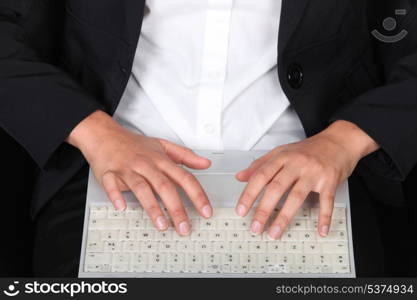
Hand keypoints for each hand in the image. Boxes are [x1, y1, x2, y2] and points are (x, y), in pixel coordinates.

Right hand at [67, 111, 211, 234]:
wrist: (105, 135)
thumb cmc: (135, 145)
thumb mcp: (164, 146)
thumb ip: (186, 156)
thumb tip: (206, 163)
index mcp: (161, 160)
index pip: (184, 177)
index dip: (197, 195)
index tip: (206, 211)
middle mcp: (146, 165)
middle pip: (165, 186)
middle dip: (177, 208)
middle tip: (184, 228)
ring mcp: (127, 169)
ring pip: (141, 188)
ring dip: (152, 207)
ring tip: (161, 225)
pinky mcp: (109, 174)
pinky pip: (112, 185)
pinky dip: (116, 195)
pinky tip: (122, 207)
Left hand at [235, 120, 378, 238]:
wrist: (339, 141)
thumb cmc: (309, 149)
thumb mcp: (282, 152)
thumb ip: (260, 164)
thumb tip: (240, 177)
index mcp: (282, 157)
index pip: (261, 176)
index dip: (249, 193)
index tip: (241, 209)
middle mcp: (297, 163)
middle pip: (276, 188)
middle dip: (264, 209)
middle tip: (255, 227)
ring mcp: (314, 172)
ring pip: (296, 196)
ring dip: (284, 217)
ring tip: (275, 232)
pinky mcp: (330, 180)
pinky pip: (326, 201)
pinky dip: (324, 217)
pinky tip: (320, 231)